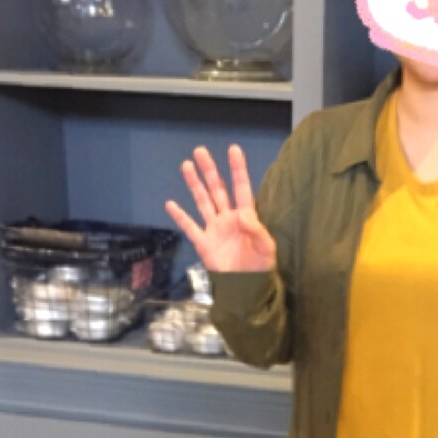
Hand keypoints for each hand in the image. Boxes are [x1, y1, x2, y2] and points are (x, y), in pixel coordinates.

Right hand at [165, 144, 275, 272]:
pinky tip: (170, 204)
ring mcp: (214, 229)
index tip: (233, 149)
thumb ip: (257, 231)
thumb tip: (243, 216)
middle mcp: (227, 218)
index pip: (241, 187)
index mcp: (245, 216)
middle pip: (217, 189)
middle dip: (210, 170)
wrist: (246, 287)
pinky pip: (190, 227)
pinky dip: (180, 216)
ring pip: (202, 201)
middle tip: (200, 151)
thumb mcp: (266, 248)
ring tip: (187, 165)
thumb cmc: (260, 266)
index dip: (237, 169)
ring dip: (195, 184)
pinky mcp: (203, 243)